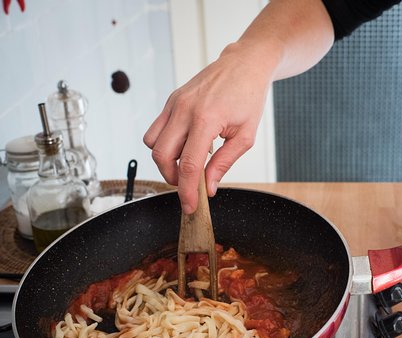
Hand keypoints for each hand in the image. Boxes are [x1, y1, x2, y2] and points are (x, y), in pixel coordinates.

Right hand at [143, 43, 273, 213]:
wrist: (244, 65)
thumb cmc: (248, 97)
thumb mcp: (245, 136)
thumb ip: (224, 163)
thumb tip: (208, 188)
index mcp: (206, 120)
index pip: (189, 165)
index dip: (187, 191)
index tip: (190, 207)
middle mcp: (184, 110)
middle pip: (162, 156)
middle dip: (172, 178)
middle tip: (189, 186)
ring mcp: (174, 104)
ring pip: (153, 144)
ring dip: (166, 162)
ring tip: (189, 164)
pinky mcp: (171, 101)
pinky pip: (156, 130)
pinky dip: (166, 145)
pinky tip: (187, 146)